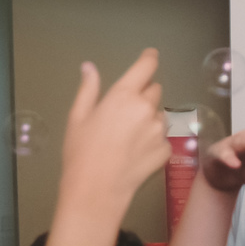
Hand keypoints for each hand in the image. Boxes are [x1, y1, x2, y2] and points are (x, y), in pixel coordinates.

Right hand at [60, 49, 170, 206]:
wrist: (96, 190)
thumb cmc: (82, 153)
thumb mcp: (78, 117)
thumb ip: (88, 89)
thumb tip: (89, 67)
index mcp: (124, 96)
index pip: (146, 68)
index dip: (149, 59)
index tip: (151, 55)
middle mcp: (146, 109)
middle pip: (154, 90)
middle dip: (143, 95)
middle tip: (125, 112)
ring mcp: (159, 130)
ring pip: (159, 115)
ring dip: (149, 119)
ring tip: (127, 138)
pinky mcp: (166, 150)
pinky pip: (162, 138)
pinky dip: (153, 141)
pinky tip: (134, 153)